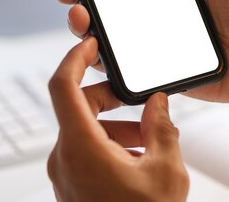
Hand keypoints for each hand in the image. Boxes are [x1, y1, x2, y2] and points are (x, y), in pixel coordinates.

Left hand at [47, 37, 188, 201]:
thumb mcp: (165, 168)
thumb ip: (161, 126)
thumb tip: (157, 102)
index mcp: (80, 147)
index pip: (62, 86)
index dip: (75, 57)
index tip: (90, 42)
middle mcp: (64, 158)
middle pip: (79, 107)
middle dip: (112, 98)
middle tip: (141, 100)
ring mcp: (65, 174)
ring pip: (86, 129)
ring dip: (117, 125)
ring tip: (152, 138)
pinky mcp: (72, 185)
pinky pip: (87, 150)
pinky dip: (111, 143)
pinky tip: (141, 156)